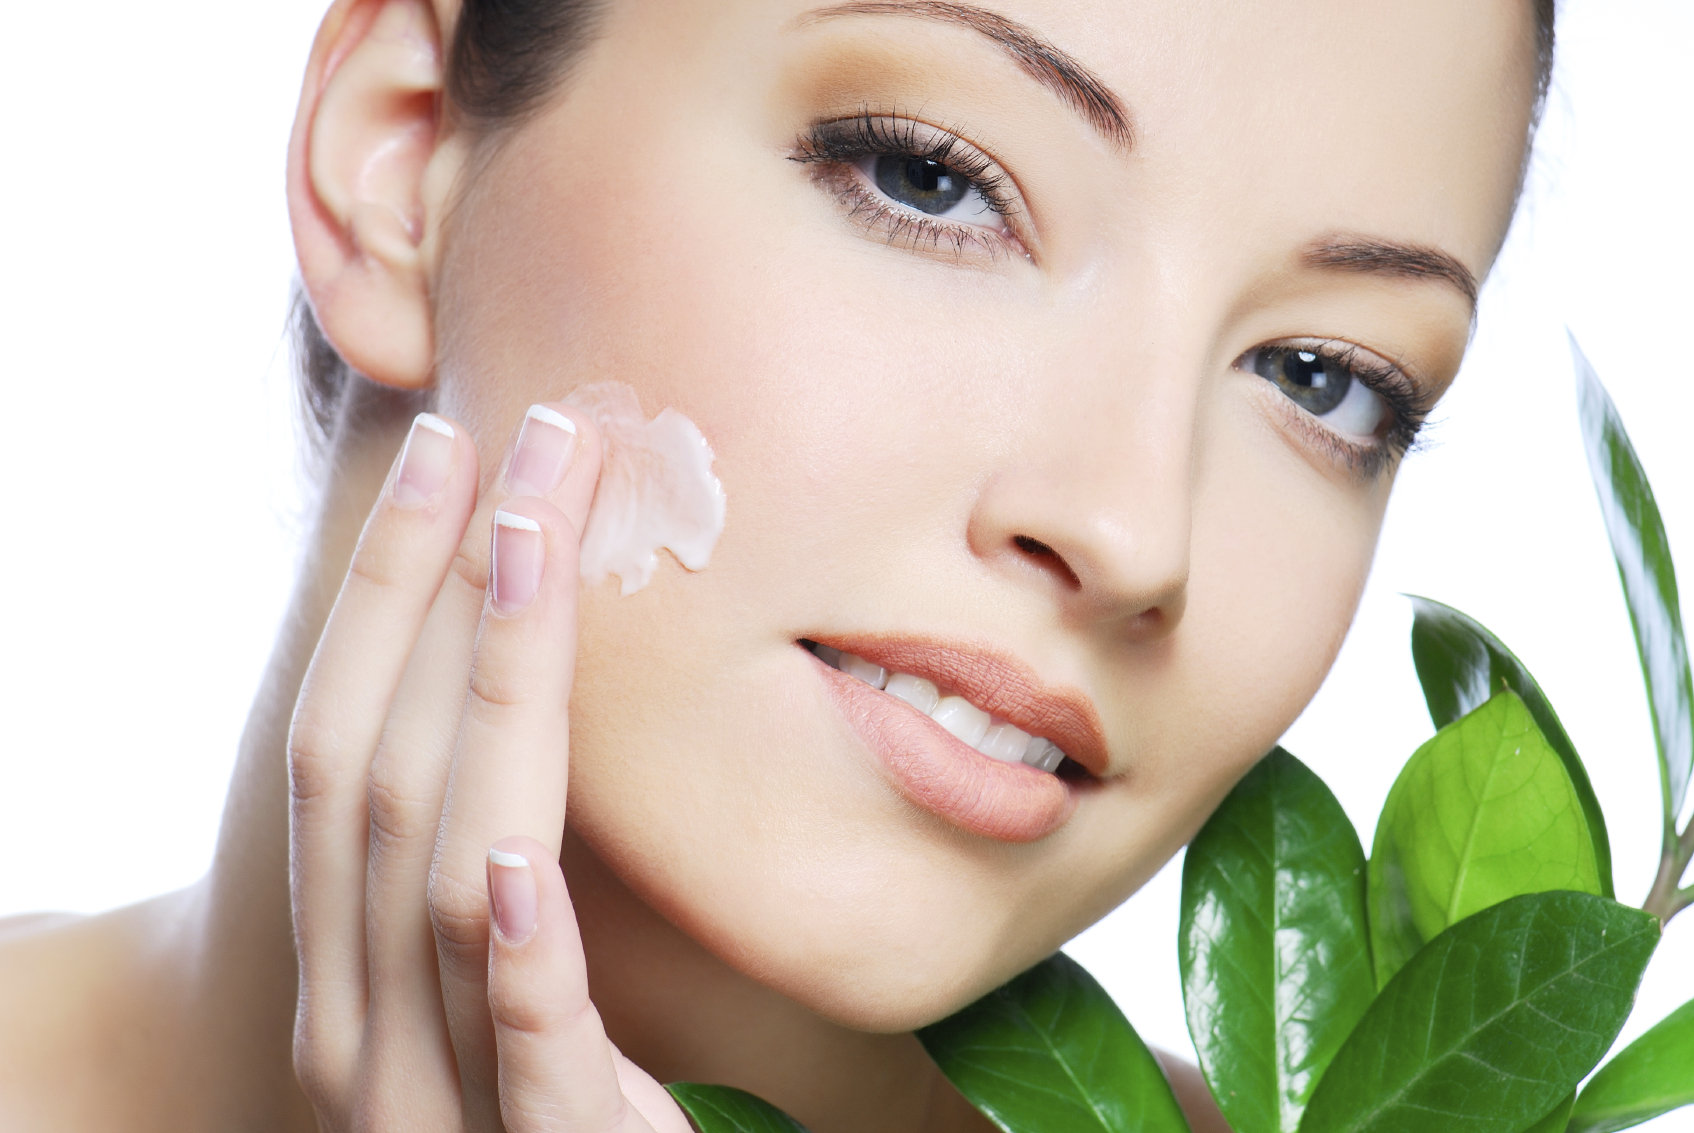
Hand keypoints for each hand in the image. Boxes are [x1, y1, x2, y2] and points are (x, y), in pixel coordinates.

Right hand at [286, 403, 691, 1131]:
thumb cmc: (542, 1116)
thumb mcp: (503, 983)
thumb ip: (501, 867)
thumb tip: (534, 695)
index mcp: (349, 966)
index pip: (345, 747)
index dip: (387, 596)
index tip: (454, 455)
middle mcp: (359, 1029)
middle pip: (379, 777)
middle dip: (445, 599)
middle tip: (523, 441)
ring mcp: (433, 1105)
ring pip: (442, 874)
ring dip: (491, 700)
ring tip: (534, 551)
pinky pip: (516, 1052)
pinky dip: (511, 956)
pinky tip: (511, 861)